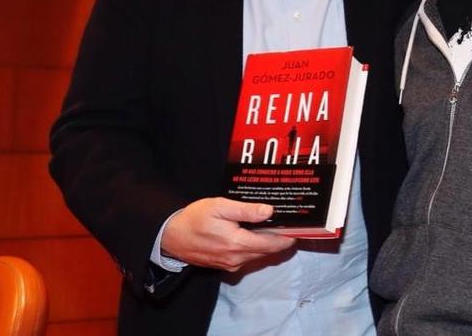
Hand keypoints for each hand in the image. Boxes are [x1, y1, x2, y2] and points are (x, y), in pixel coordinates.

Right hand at [160, 198, 295, 271]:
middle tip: (292, 222)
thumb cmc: (194, 218)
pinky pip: (248, 257)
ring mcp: (231, 264)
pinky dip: (256, 246)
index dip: (289, 236)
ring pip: (259, 254)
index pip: (273, 243)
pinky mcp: (225, 265)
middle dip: (282, 238)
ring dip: (269, 242)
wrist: (169, 237)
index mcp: (238, 243)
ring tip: (277, 225)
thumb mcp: (219, 207)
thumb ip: (245, 210)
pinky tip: (257, 232)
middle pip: (269, 250)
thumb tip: (269, 211)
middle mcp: (237, 258)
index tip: (301, 226)